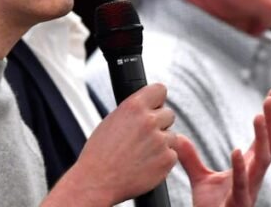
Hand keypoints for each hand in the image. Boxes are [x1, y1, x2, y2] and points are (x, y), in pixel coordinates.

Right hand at [45, 83, 176, 205]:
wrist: (97, 181)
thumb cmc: (99, 153)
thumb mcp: (111, 121)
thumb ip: (133, 112)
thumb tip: (147, 107)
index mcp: (133, 107)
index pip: (160, 90)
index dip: (157, 99)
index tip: (154, 106)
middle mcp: (149, 121)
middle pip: (169, 114)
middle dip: (160, 123)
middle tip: (145, 135)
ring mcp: (160, 141)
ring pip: (171, 136)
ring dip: (161, 143)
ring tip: (141, 152)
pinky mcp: (167, 160)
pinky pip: (172, 155)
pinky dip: (162, 159)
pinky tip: (145, 163)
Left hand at [177, 89, 270, 206]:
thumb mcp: (201, 179)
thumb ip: (191, 158)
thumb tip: (179, 138)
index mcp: (249, 169)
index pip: (264, 139)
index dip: (270, 118)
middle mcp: (254, 177)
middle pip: (270, 144)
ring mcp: (249, 189)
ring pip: (262, 161)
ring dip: (262, 138)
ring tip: (258, 116)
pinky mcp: (239, 203)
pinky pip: (242, 184)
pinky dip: (240, 168)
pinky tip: (236, 152)